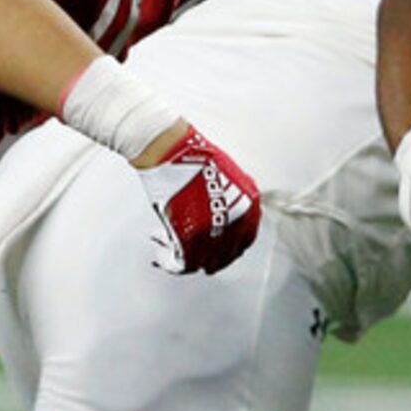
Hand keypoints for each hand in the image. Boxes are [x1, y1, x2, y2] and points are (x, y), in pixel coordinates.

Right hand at [138, 128, 263, 274]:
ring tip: (169, 251)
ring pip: (204, 261)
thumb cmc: (191, 157)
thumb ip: (229, 203)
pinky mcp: (190, 235)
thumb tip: (218, 222)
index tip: (215, 250)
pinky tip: (161, 255)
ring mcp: (215, 228)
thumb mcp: (226, 178)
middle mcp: (237, 219)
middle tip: (192, 257)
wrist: (170, 147)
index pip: (245, 239)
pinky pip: (183, 262)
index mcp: (249, 203)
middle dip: (206, 257)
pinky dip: (169, 262)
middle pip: (226, 254)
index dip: (228, 248)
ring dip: (185, 259)